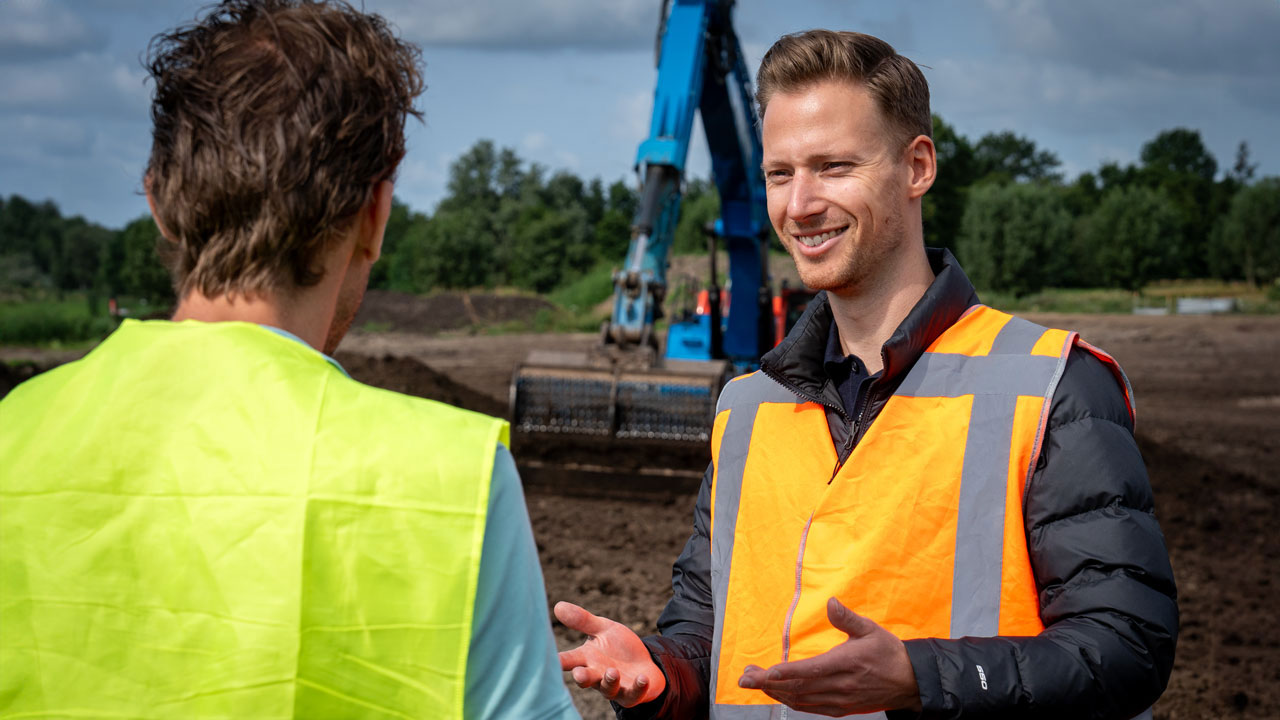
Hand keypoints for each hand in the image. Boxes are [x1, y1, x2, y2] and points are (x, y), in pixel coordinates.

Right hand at [554, 601, 666, 706]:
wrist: (644, 664)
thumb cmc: (618, 647)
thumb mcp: (603, 629)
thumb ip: (582, 620)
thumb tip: (557, 606)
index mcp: (586, 659)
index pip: (568, 660)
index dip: (559, 660)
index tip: (552, 660)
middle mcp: (597, 676)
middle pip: (585, 679)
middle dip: (581, 678)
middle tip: (578, 674)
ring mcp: (614, 687)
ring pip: (608, 689)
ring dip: (610, 681)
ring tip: (612, 671)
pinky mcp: (632, 694)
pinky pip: (634, 694)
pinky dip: (638, 687)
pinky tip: (643, 677)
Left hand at [737, 597, 921, 716]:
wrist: (910, 682)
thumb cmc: (889, 652)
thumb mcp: (871, 629)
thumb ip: (847, 618)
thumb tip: (831, 602)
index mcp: (846, 664)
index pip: (809, 671)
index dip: (784, 673)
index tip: (764, 672)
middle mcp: (841, 685)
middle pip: (798, 688)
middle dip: (768, 684)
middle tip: (745, 678)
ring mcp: (840, 700)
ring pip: (802, 700)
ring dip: (776, 693)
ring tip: (755, 684)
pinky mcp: (842, 709)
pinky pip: (811, 708)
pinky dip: (792, 702)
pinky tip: (779, 695)